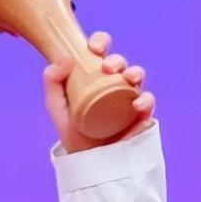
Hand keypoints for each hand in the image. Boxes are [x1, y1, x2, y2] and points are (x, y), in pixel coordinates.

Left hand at [43, 31, 155, 153]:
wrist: (86, 159)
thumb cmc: (72, 130)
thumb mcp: (56, 106)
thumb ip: (52, 82)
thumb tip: (64, 60)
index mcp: (94, 75)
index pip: (100, 52)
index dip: (100, 42)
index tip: (93, 48)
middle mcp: (113, 83)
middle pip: (120, 63)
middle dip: (117, 59)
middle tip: (107, 67)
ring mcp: (128, 97)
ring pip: (137, 77)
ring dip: (134, 72)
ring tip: (126, 78)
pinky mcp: (140, 115)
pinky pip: (148, 102)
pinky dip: (145, 99)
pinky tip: (136, 102)